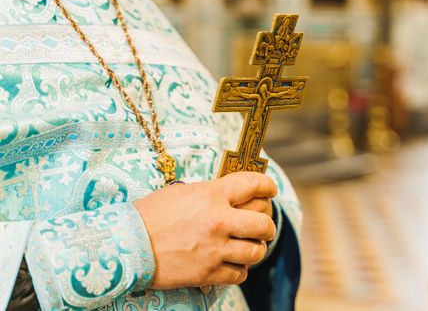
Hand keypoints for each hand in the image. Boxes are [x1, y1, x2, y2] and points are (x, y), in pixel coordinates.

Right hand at [133, 172, 277, 289]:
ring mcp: (215, 249)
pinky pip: (240, 274)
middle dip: (268, 224)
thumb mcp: (182, 192)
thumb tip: (232, 195)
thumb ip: (211, 193)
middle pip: (264, 223)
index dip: (267, 185)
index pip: (254, 184)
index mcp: (212, 195)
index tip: (270, 189)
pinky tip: (233, 264)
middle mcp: (219, 220)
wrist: (127, 243)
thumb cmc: (152, 213)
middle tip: (263, 225)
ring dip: (257, 248)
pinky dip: (240, 269)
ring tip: (250, 246)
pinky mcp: (208, 272)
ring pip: (257, 251)